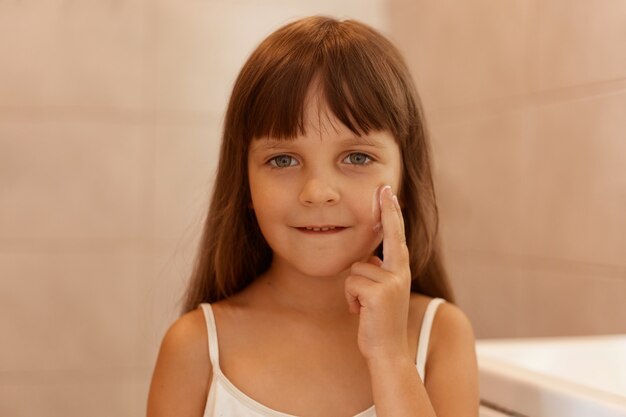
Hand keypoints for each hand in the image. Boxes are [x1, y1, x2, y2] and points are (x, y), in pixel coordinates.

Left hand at [344, 185, 411, 362]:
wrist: (387, 352)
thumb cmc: (379, 323)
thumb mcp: (383, 294)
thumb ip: (379, 273)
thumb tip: (369, 258)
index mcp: (401, 272)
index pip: (396, 236)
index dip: (392, 213)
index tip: (387, 191)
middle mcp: (400, 273)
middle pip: (389, 236)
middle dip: (387, 211)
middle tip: (383, 187)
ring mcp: (391, 282)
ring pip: (356, 268)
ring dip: (352, 288)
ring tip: (363, 307)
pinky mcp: (378, 293)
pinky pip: (351, 282)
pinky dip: (349, 298)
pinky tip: (359, 312)